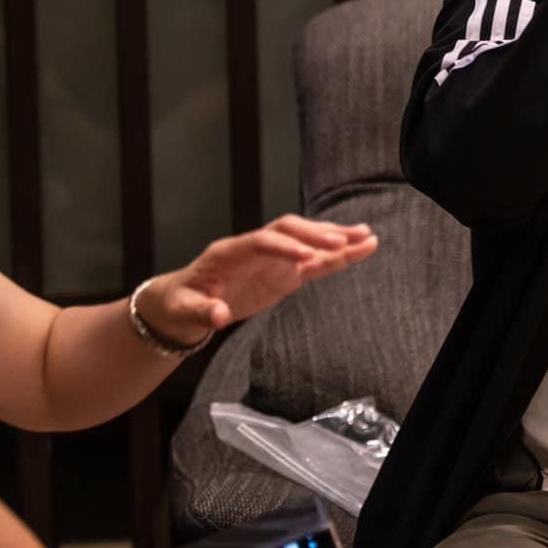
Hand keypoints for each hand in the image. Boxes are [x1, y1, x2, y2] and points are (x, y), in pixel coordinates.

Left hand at [136, 216, 377, 344]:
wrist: (182, 304)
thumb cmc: (179, 305)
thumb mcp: (184, 312)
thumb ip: (203, 312)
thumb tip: (219, 316)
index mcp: (229, 253)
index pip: (261, 242)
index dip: (284, 247)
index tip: (307, 256)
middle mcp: (255, 249)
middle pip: (289, 231)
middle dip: (317, 235)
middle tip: (345, 241)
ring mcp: (273, 260)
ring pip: (308, 242)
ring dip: (337, 238)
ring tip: (368, 237)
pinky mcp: (285, 273)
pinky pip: (315, 263)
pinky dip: (339, 257)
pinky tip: (362, 249)